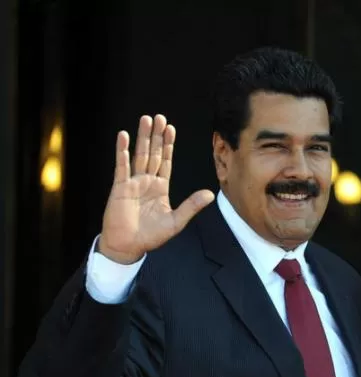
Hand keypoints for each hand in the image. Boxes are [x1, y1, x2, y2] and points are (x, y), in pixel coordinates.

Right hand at [99, 114, 214, 264]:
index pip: (166, 162)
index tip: (171, 130)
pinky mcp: (119, 187)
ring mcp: (132, 183)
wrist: (128, 246)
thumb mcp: (176, 221)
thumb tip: (210, 194)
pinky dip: (122, 152)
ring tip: (146, 120)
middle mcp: (147, 182)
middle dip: (157, 136)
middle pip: (153, 154)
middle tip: (160, 117)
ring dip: (142, 138)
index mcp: (160, 188)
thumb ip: (191, 206)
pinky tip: (124, 137)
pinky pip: (121, 167)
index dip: (169, 146)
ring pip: (139, 155)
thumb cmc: (151, 236)